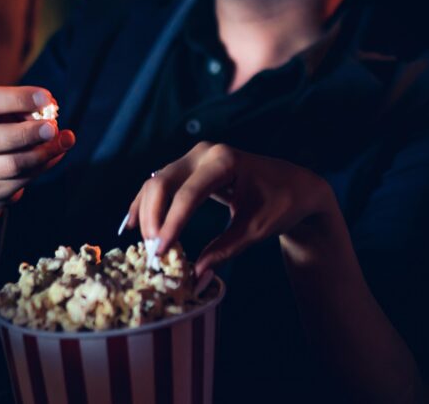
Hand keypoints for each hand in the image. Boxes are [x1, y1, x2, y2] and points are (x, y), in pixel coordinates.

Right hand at [0, 86, 75, 237]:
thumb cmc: (0, 126)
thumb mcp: (7, 110)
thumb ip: (27, 108)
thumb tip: (52, 110)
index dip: (18, 99)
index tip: (46, 98)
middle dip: (26, 133)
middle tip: (52, 127)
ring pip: (10, 165)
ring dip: (43, 152)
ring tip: (64, 140)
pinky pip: (23, 180)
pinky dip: (45, 164)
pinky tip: (56, 153)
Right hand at [125, 142, 336, 276]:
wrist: (296, 185)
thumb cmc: (281, 204)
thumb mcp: (255, 229)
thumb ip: (224, 250)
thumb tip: (195, 276)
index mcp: (225, 161)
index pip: (189, 194)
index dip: (172, 224)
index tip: (161, 253)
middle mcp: (206, 153)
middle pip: (163, 184)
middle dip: (153, 219)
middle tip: (153, 253)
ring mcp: (196, 157)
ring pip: (157, 183)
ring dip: (147, 214)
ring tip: (147, 247)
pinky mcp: (191, 166)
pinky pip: (162, 183)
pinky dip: (146, 203)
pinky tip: (131, 224)